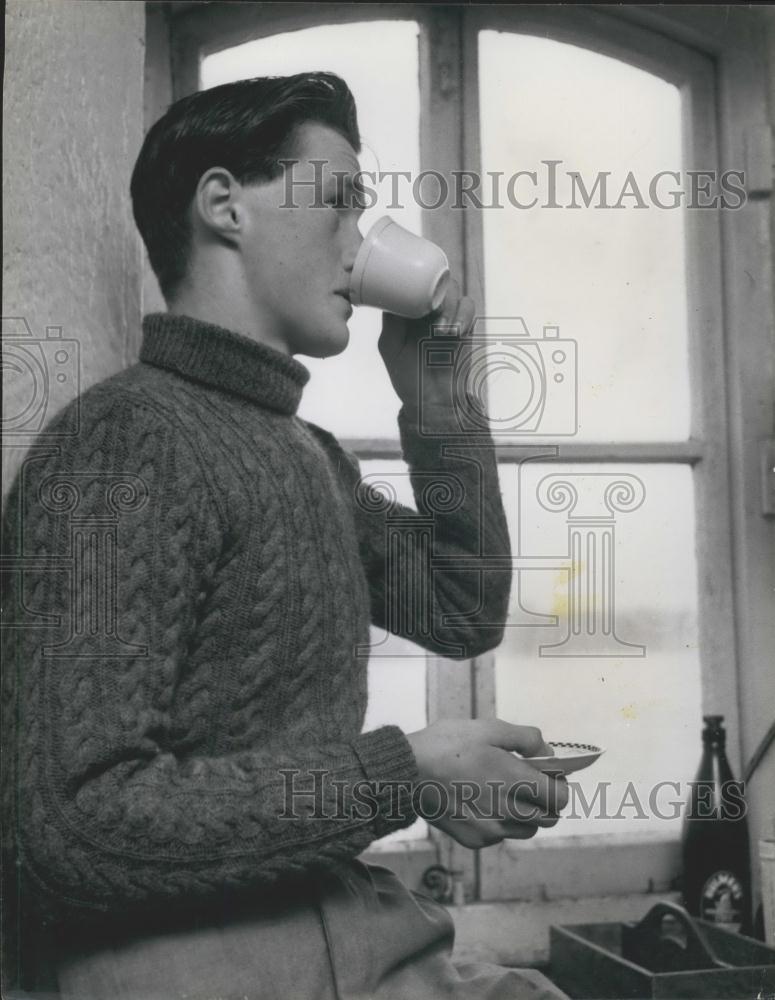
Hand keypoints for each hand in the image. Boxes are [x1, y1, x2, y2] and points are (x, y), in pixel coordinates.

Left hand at [378, 277, 474, 413]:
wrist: (431, 399)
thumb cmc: (407, 375)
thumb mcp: (390, 348)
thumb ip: (391, 322)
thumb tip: (392, 297)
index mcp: (408, 309)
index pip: (412, 281)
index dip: (414, 277)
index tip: (412, 286)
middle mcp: (427, 308)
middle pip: (435, 280)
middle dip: (434, 291)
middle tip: (431, 311)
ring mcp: (447, 314)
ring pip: (453, 289)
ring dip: (448, 305)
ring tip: (441, 329)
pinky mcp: (465, 325)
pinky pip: (469, 307)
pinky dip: (463, 314)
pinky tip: (454, 331)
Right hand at [405, 719, 567, 849]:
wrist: (407, 772)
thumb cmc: (447, 745)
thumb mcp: (489, 728)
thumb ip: (526, 739)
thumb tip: (547, 753)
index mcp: (514, 781)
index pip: (561, 798)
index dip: (560, 785)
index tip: (549, 775)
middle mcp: (507, 811)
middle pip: (548, 818)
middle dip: (545, 801)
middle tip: (529, 783)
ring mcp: (491, 830)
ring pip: (526, 830)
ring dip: (525, 814)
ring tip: (504, 793)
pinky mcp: (474, 840)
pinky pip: (500, 836)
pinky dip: (500, 823)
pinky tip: (481, 802)